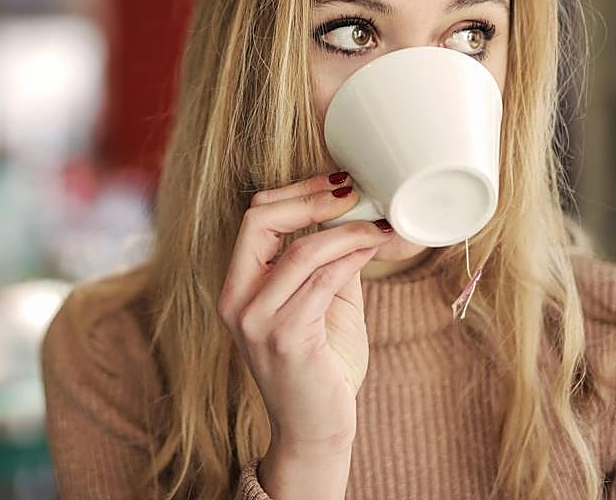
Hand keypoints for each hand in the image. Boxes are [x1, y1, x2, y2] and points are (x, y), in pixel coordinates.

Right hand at [217, 173, 391, 456]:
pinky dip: (350, 257)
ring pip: (299, 250)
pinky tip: (373, 248)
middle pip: (261, 221)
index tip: (338, 182)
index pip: (254, 217)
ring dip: (346, 230)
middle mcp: (236, 299)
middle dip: (312, 199)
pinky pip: (320, 282)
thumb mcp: (322, 301)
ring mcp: (255, 320)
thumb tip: (366, 214)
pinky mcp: (284, 339)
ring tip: (379, 225)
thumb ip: (329, 260)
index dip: (296, 192)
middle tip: (355, 193)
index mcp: (237, 285)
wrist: (316, 431)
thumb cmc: (322, 366)